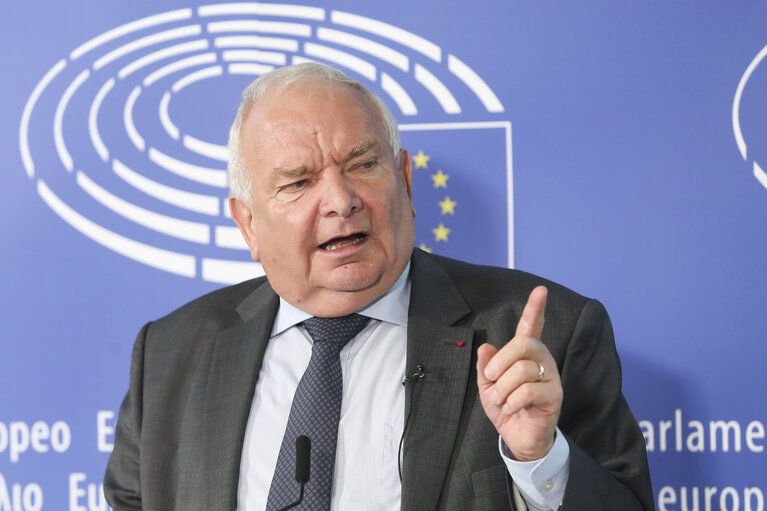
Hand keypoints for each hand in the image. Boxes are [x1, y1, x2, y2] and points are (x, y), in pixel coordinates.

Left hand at [476, 286, 562, 460]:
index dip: (535, 308)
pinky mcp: (554, 395)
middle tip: (490, 377)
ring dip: (502, 389)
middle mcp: (541, 359)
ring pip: (522, 370)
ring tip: (501, 400)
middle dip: (501, 361)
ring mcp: (550, 376)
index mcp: (525, 353)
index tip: (541, 291)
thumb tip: (485, 347)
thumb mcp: (487, 385)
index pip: (531, 326)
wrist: (519, 436)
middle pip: (524, 343)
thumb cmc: (506, 406)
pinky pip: (528, 391)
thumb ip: (486, 366)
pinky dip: (511, 402)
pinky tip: (510, 408)